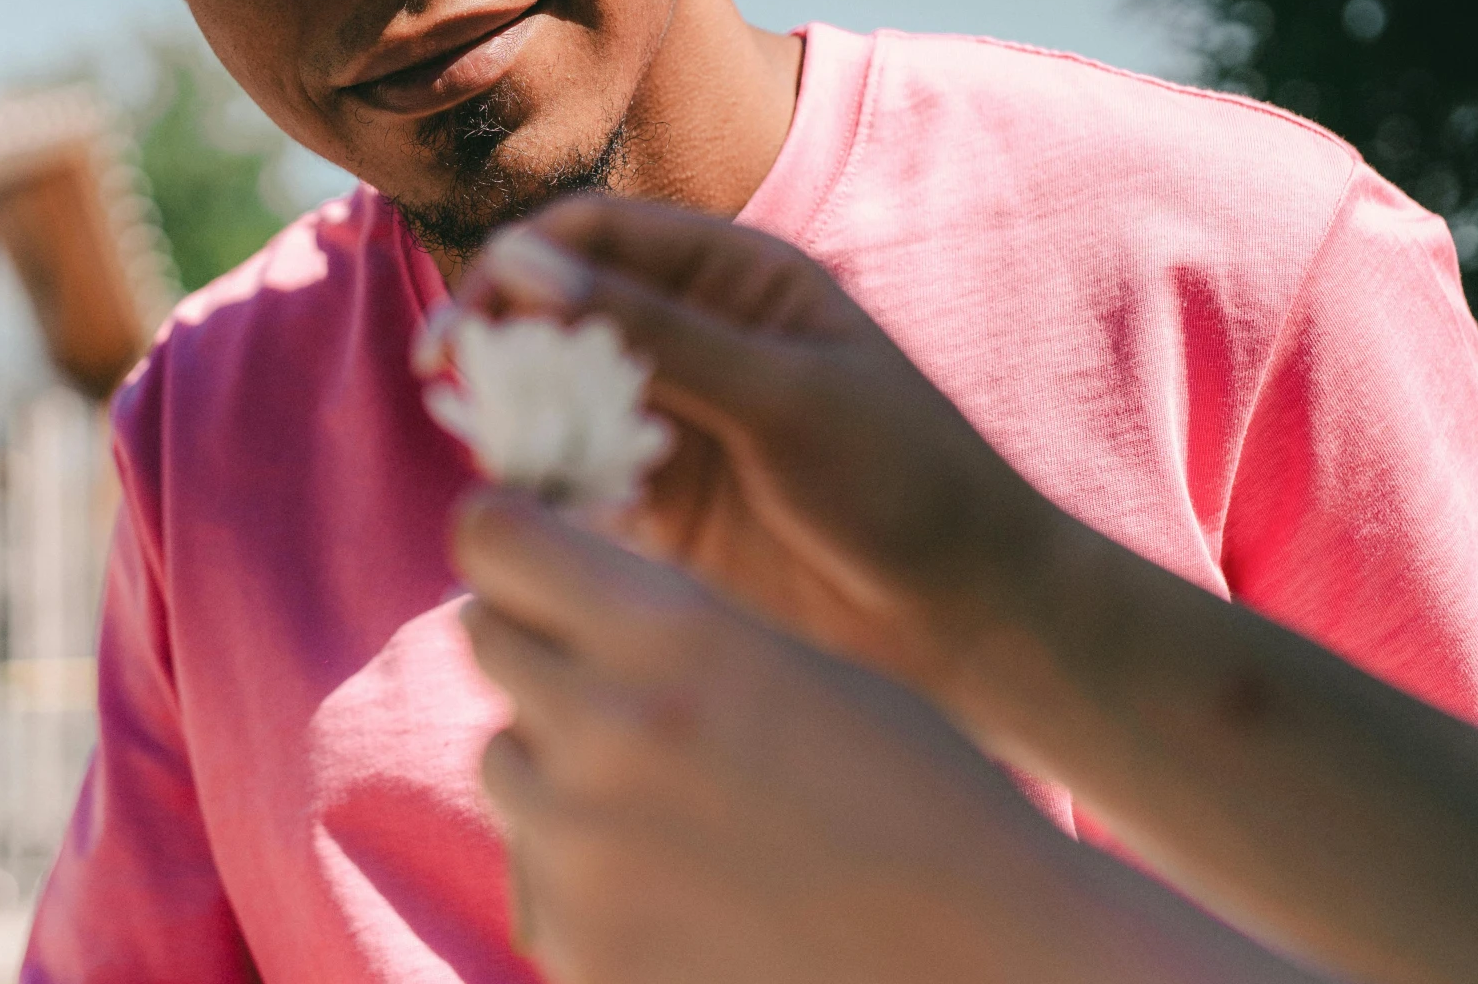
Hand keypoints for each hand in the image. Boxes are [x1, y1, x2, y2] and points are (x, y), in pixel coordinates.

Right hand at [445, 196, 1058, 701]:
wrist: (965, 611)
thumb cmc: (901, 478)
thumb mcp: (781, 395)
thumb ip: (657, 332)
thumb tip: (524, 264)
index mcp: (733, 277)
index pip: (595, 235)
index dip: (520, 262)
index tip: (468, 317)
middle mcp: (695, 336)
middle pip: (562, 309)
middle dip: (501, 338)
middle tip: (446, 384)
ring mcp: (676, 419)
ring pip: (559, 396)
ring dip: (516, 415)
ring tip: (486, 452)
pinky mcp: (664, 502)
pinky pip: (578, 477)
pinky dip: (547, 487)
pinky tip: (533, 511)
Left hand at [452, 490, 1311, 983]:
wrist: (989, 965)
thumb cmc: (917, 799)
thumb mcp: (792, 662)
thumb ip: (663, 621)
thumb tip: (554, 589)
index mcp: (671, 631)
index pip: (494, 537)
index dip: (509, 540)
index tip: (526, 556)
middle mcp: (607, 728)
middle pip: (489, 641)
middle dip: (542, 648)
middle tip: (616, 683)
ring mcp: (582, 850)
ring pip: (507, 760)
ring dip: (561, 767)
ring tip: (677, 804)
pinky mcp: (577, 948)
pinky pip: (536, 876)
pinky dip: (587, 875)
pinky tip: (687, 892)